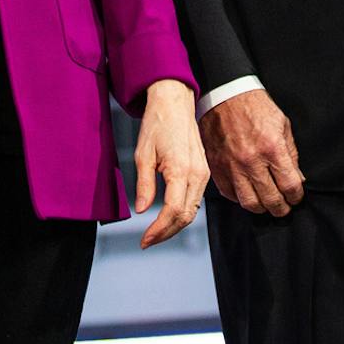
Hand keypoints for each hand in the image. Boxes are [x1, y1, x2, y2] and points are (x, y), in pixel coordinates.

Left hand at [132, 79, 208, 247]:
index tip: (144, 239)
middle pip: (186, 216)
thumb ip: (143, 184)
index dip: (159, 229)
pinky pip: (195, 199)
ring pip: (192, 210)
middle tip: (147, 241)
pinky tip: (167, 217)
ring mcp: (203, 173)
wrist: (175, 102)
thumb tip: (141, 210)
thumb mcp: (143, 154)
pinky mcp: (203, 171)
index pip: (174, 211)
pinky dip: (182, 213)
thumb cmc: (157, 123)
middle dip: (166, 233)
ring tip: (155, 233)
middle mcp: (197, 174)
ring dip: (174, 226)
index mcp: (181, 169)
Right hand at [199, 88, 303, 216]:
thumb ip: (291, 154)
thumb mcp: (282, 124)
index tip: (296, 197)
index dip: (297, 196)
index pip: (290, 186)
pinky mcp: (216, 166)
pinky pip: (229, 193)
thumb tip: (297, 178)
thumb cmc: (255, 106)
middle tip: (284, 207)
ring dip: (261, 208)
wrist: (225, 93)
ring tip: (266, 204)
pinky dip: (240, 198)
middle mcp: (251, 160)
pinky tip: (247, 192)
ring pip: (249, 203)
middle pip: (271, 200)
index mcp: (272, 148)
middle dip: (281, 208)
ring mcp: (231, 165)